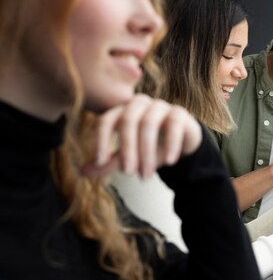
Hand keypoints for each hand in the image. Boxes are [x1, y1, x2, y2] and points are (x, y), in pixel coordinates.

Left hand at [81, 94, 201, 178]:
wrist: (182, 142)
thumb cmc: (151, 146)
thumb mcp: (129, 156)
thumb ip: (109, 162)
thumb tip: (82, 172)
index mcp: (122, 111)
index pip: (107, 120)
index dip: (102, 140)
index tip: (100, 162)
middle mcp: (139, 104)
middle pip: (128, 121)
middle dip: (127, 149)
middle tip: (128, 173)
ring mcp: (160, 106)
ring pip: (149, 123)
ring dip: (147, 152)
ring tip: (146, 175)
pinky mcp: (180, 114)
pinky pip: (174, 125)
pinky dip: (171, 144)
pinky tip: (169, 162)